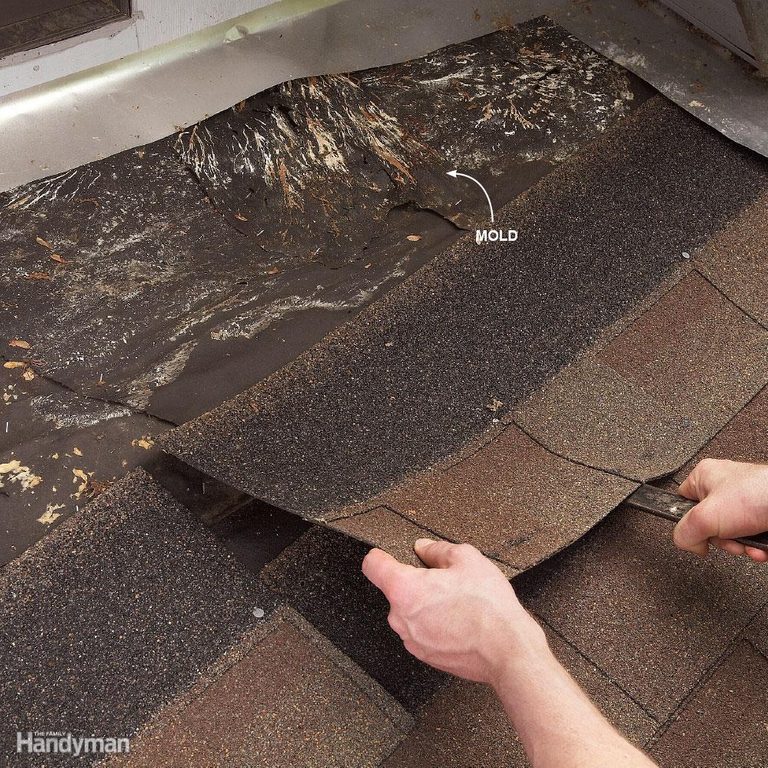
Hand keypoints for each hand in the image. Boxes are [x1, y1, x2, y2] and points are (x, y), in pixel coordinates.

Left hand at [361, 539, 546, 686]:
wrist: (508, 651)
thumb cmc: (489, 608)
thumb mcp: (467, 559)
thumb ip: (437, 549)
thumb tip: (424, 548)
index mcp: (404, 590)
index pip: (372, 565)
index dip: (381, 554)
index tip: (388, 554)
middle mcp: (401, 618)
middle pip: (396, 589)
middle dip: (416, 581)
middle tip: (445, 580)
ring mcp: (412, 640)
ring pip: (410, 611)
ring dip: (426, 604)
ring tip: (457, 602)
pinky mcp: (425, 656)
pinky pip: (422, 631)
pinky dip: (434, 623)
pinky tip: (459, 620)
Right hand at [674, 459, 767, 561]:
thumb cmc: (758, 496)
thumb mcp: (706, 518)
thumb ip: (684, 532)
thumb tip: (687, 543)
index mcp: (704, 476)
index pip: (681, 503)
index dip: (688, 523)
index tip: (699, 533)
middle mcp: (724, 486)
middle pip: (708, 524)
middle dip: (722, 540)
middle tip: (730, 538)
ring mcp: (745, 500)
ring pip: (732, 533)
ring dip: (741, 546)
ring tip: (749, 544)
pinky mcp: (762, 513)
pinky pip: (751, 535)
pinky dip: (756, 546)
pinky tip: (760, 547)